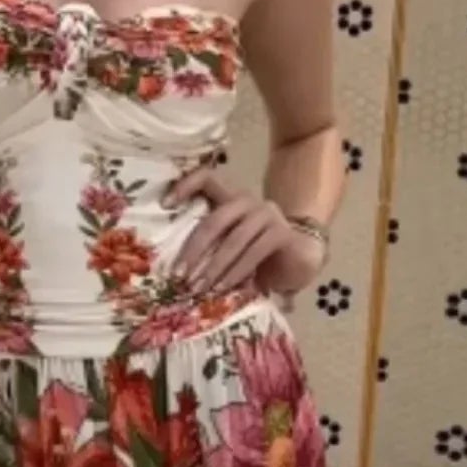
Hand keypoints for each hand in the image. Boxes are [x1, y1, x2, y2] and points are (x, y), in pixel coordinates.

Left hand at [168, 168, 326, 298]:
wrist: (301, 257)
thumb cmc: (259, 255)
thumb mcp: (230, 247)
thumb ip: (211, 248)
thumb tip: (177, 271)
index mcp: (231, 198)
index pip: (207, 178)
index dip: (185, 185)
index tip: (165, 204)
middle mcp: (247, 201)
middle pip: (214, 221)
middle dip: (193, 251)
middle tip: (179, 275)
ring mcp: (266, 215)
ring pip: (232, 241)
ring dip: (213, 268)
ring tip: (198, 288)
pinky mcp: (280, 233)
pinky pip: (252, 254)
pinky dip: (235, 273)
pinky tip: (224, 288)